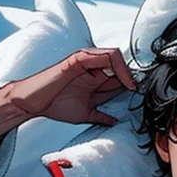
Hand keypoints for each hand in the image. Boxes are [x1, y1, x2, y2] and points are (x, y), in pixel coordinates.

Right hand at [0, 47, 136, 141]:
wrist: (34, 104)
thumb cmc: (55, 105)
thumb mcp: (86, 114)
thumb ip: (101, 115)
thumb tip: (115, 121)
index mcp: (95, 80)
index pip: (119, 77)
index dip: (131, 83)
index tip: (140, 94)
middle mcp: (93, 69)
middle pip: (120, 65)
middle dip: (133, 75)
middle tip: (141, 87)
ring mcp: (85, 63)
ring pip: (114, 56)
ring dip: (126, 70)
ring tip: (131, 85)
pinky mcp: (77, 59)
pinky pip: (99, 56)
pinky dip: (113, 65)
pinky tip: (119, 79)